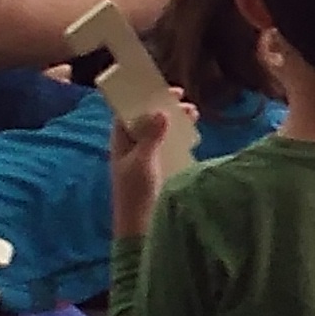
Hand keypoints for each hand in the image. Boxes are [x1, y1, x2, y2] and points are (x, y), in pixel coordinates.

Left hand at [109, 92, 194, 239]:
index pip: (129, 112)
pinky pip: (170, 146)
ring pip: (160, 132)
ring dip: (175, 122)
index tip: (162, 89)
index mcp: (121, 142)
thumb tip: (161, 112)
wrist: (141, 226)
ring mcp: (146, 158)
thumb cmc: (135, 193)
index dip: (143, 98)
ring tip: (193, 115)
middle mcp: (132, 147)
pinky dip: (180, 137)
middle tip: (184, 101)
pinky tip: (193, 135)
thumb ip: (151, 137)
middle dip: (164, 108)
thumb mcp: (142, 162)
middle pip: (147, 120)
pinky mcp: (160, 169)